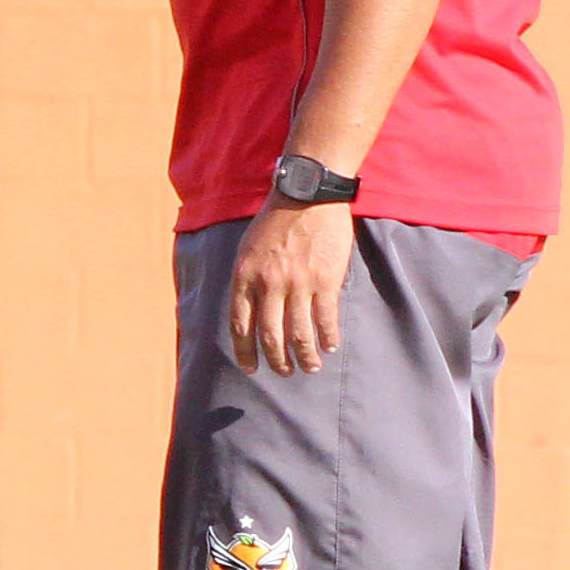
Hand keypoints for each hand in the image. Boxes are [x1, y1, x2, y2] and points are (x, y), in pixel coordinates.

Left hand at [227, 197, 357, 377]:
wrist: (306, 197)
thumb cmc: (274, 223)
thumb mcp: (247, 250)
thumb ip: (247, 281)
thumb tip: (250, 314)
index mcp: (244, 277)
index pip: (240, 325)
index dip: (245, 352)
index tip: (251, 368)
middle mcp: (268, 284)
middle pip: (270, 336)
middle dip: (277, 361)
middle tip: (284, 372)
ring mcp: (298, 284)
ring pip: (300, 334)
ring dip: (305, 356)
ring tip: (310, 367)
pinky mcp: (325, 280)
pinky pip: (326, 319)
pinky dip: (328, 338)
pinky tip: (330, 347)